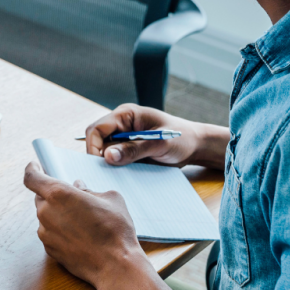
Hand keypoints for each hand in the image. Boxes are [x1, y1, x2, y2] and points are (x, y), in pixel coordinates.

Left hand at [24, 162, 143, 289]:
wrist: (116, 265)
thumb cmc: (115, 229)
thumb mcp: (110, 198)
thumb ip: (90, 189)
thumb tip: (80, 187)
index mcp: (58, 194)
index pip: (32, 177)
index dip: (32, 169)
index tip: (35, 165)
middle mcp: (46, 212)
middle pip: (40, 197)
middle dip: (52, 194)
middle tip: (70, 197)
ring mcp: (45, 233)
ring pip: (45, 216)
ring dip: (57, 213)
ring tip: (81, 219)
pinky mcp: (49, 249)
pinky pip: (50, 233)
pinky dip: (60, 230)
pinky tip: (79, 235)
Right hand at [85, 104, 222, 167]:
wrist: (195, 146)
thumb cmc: (181, 138)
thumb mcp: (159, 144)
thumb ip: (134, 149)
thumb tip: (108, 157)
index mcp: (126, 114)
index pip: (97, 129)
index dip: (93, 147)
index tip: (100, 164)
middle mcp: (121, 124)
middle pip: (97, 140)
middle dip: (100, 156)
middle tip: (109, 172)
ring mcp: (124, 137)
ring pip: (104, 151)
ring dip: (109, 163)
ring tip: (120, 174)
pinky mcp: (128, 149)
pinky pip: (115, 159)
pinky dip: (116, 167)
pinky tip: (124, 174)